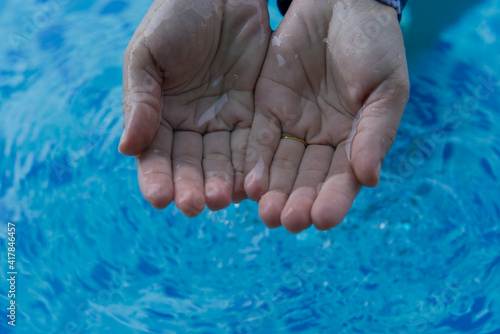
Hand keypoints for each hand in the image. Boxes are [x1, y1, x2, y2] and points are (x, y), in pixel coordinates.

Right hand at [119, 0, 269, 215]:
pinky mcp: (253, 111)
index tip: (160, 197)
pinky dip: (250, 164)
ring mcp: (222, 120)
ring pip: (222, 160)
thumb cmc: (174, 16)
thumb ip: (140, 100)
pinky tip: (251, 184)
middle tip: (196, 206)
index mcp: (159, 114)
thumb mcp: (147, 55)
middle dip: (191, 187)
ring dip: (222, 182)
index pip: (155, 154)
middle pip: (190, 165)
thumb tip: (127, 149)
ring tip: (223, 200)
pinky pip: (252, 143)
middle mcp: (191, 124)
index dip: (157, 176)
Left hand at [244, 0, 409, 231]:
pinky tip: (250, 184)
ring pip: (281, 166)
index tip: (321, 220)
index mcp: (354, 139)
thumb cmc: (373, 44)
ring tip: (266, 214)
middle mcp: (322, 139)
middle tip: (286, 222)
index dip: (333, 200)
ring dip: (274, 191)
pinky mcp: (267, 108)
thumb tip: (368, 178)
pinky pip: (259, 140)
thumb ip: (375, 132)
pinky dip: (255, 163)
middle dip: (298, 202)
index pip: (342, 178)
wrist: (339, 2)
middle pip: (308, 179)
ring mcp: (293, 125)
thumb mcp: (385, 87)